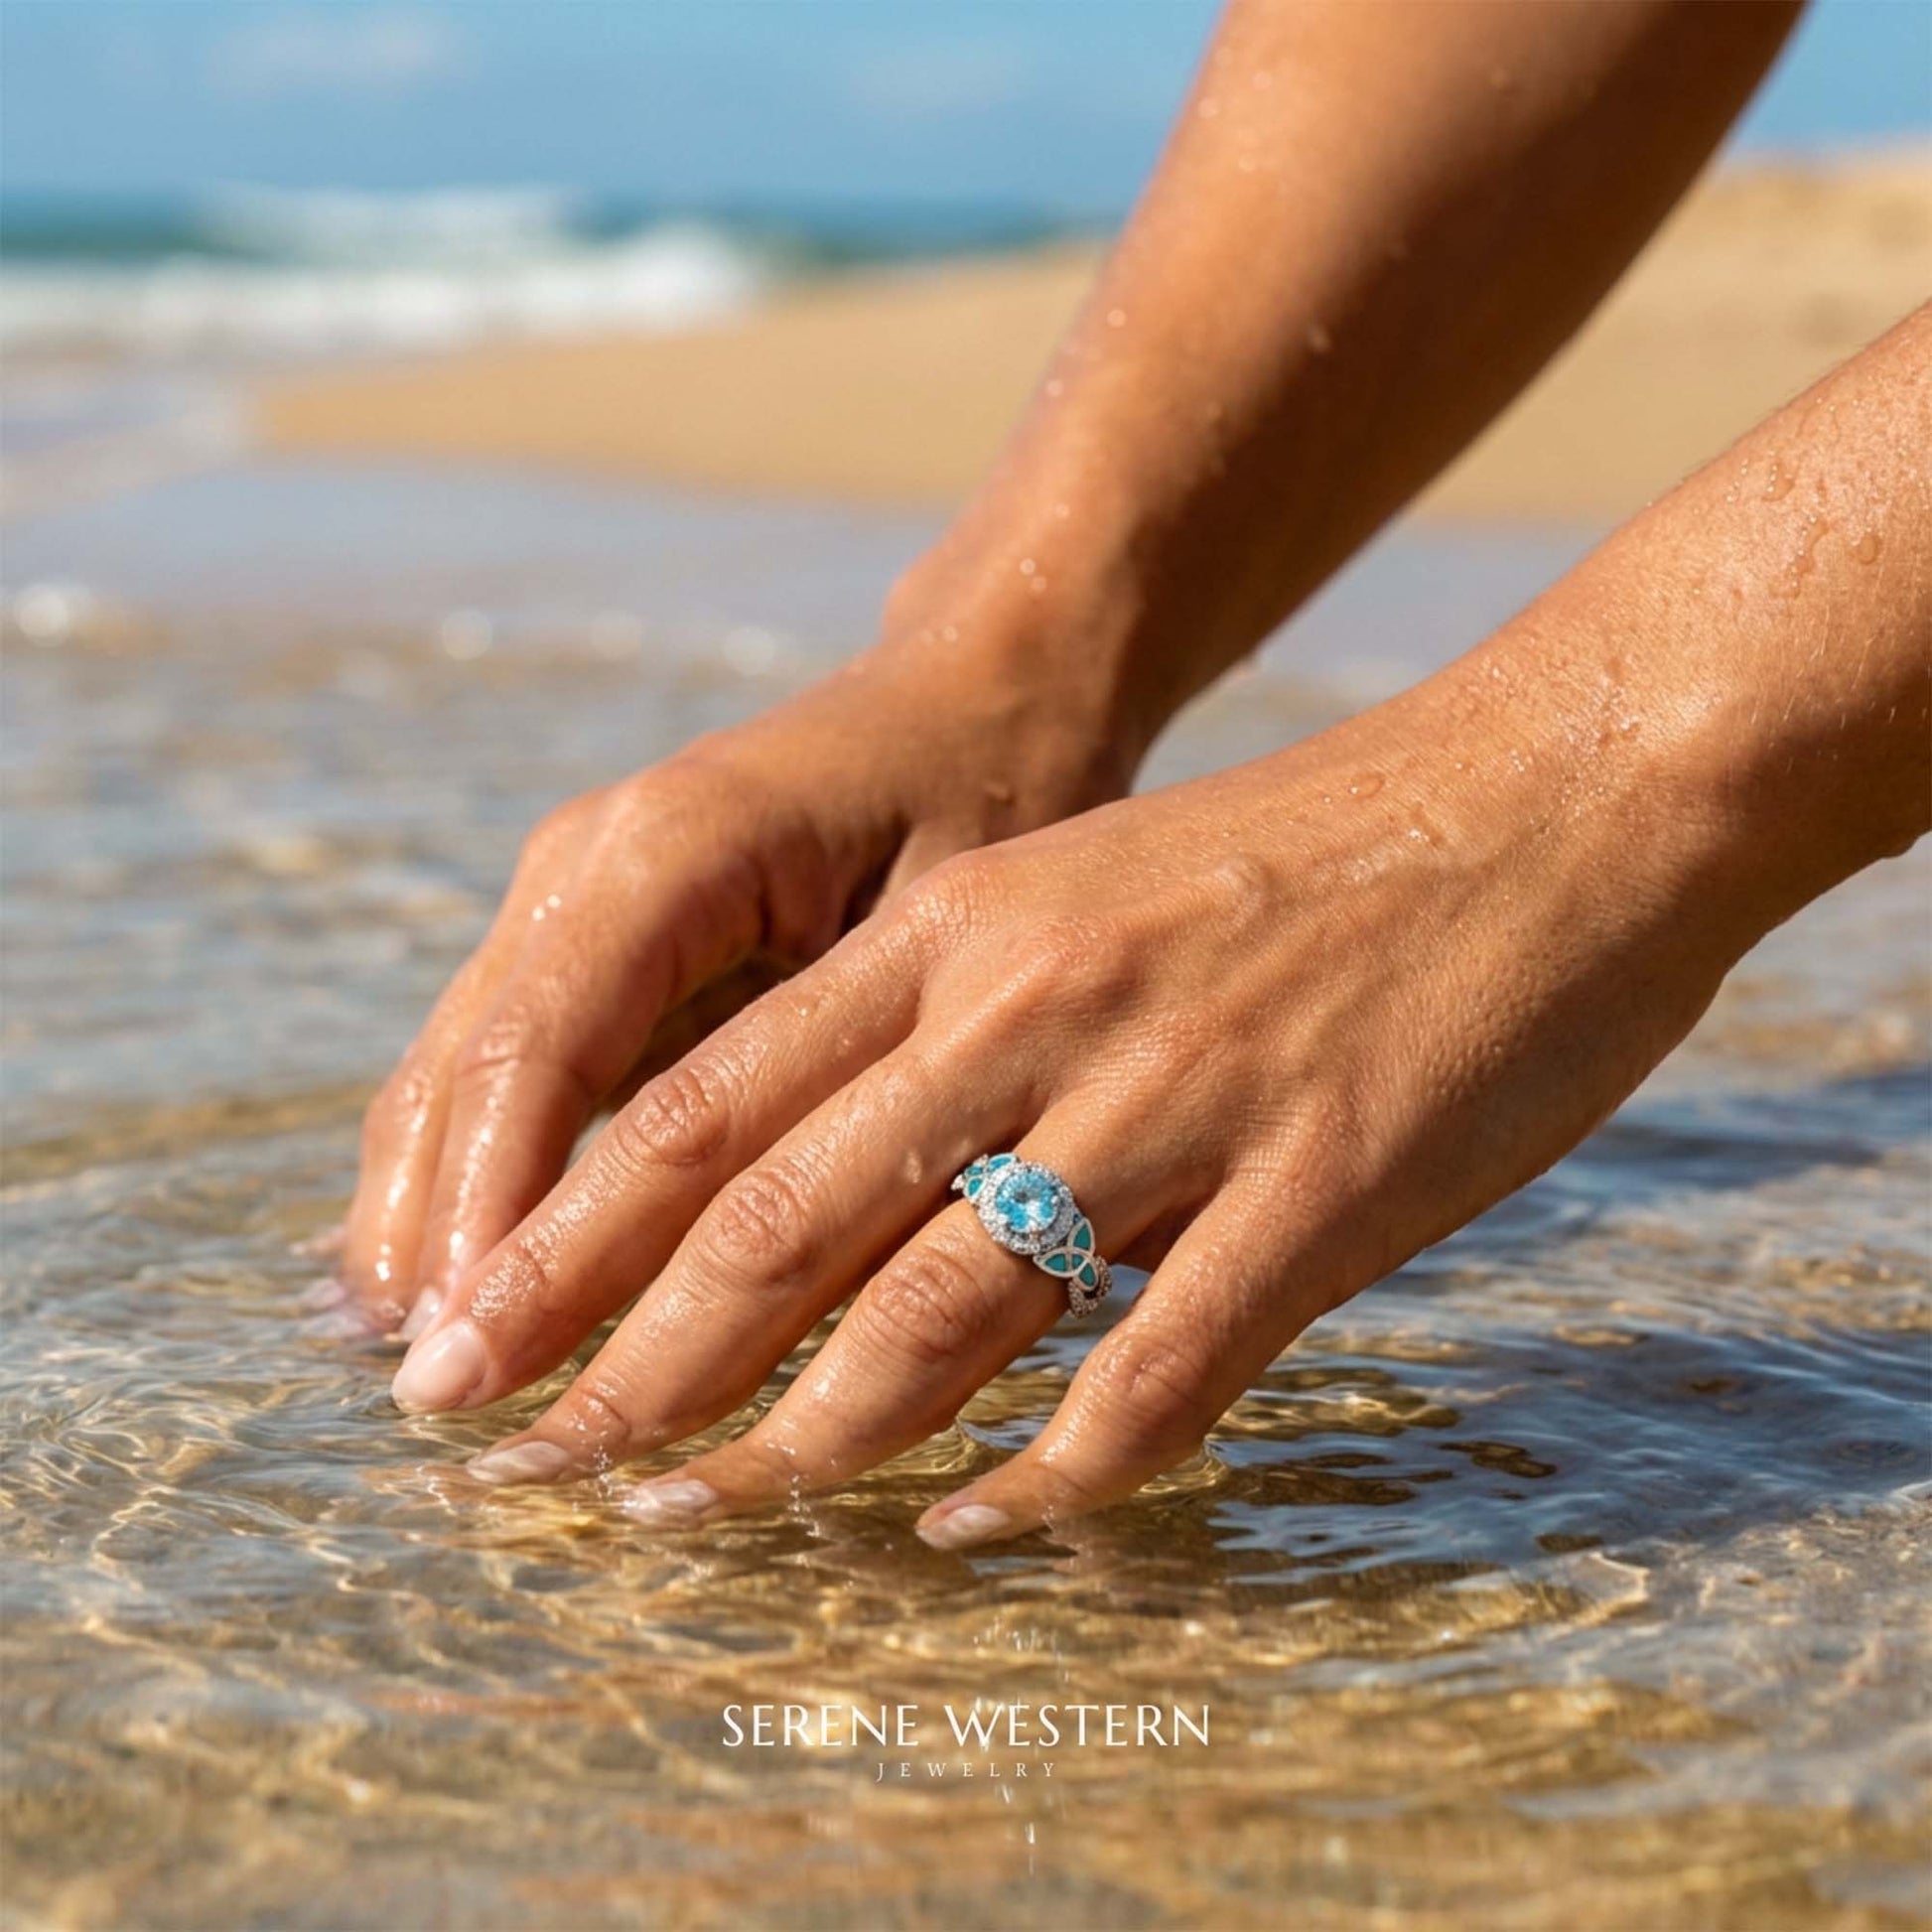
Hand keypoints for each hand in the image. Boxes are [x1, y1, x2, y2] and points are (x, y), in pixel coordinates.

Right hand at [342, 584, 1131, 1335]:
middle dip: (442, 1236)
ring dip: (433, 1212)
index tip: (477, 1355)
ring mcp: (571, 888)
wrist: (978, 695)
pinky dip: (473, 1168)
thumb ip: (857, 1092)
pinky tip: (465, 1275)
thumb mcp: (946, 946)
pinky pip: (503, 1061)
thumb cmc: (993, 803)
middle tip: (438, 1398)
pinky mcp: (589, 930)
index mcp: (667, 852)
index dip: (498, 1219)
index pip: (538, 1058)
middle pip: (469, 1073)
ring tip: (427, 1364)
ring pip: (460, 1071)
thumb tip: (790, 1294)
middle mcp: (587, 861)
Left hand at [387, 622, 1756, 1544]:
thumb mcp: (1082, 894)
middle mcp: (1032, 1005)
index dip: (564, 1235)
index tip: (462, 1342)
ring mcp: (1173, 1099)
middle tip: (522, 1469)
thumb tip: (828, 1189)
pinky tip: (973, 1526)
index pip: (706, 1100)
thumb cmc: (1306, 859)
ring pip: (931, 1307)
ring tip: (700, 1521)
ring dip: (798, 1442)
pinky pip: (1155, 1369)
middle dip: (627, 1359)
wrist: (1539, 792)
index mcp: (961, 933)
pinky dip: (1050, 1472)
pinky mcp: (1318, 1186)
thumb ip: (951, 1026)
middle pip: (773, 1211)